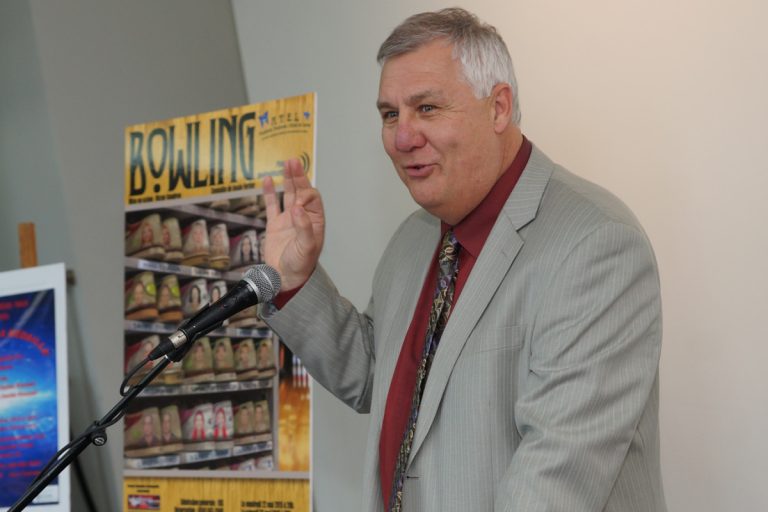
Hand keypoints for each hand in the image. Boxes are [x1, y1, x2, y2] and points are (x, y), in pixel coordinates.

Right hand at [262, 158, 324, 290]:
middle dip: (298, 177)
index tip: (296, 201)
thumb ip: (303, 227)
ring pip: (287, 194)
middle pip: (301, 191)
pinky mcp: (274, 224)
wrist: (284, 277)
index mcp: (315, 221)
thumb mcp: (307, 247)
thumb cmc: (301, 264)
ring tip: (285, 164)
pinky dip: (268, 193)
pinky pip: (272, 205)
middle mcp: (302, 217)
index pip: (312, 199)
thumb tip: (297, 208)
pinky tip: (266, 180)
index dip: (305, 195)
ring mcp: (288, 219)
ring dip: (287, 180)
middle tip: (293, 162)